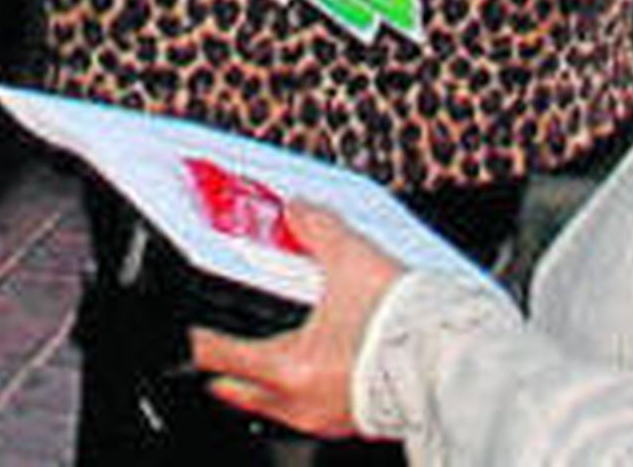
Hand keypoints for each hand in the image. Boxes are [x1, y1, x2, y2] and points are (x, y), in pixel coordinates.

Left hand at [192, 204, 399, 438]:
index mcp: (287, 366)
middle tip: (214, 344)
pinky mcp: (351, 421)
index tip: (182, 333)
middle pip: (237, 391)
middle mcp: (299, 401)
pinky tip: (315, 364)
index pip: (217, 355)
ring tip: (264, 351)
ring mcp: (325, 418)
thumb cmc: (403, 324)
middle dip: (222, 368)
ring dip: (261, 380)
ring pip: (271, 405)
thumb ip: (317, 229)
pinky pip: (308, 409)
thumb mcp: (351, 259)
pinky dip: (299, 387)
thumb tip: (297, 210)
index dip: (194, 340)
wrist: (450, 359)